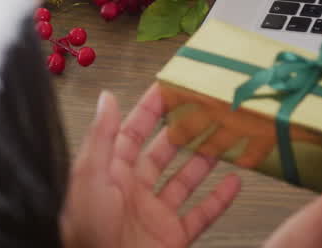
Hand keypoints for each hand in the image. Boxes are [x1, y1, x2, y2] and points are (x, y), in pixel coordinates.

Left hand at [61, 84, 241, 247]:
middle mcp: (133, 193)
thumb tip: (107, 100)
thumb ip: (101, 138)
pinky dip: (220, 199)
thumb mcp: (89, 179)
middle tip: (207, 109)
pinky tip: (234, 182)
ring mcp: (154, 215)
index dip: (151, 109)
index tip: (170, 88)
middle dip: (185, 130)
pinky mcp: (172, 237)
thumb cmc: (86, 236)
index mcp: (110, 175)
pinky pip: (201, 215)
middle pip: (164, 153)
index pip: (132, 133)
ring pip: (185, 180)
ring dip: (206, 159)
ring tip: (225, 138)